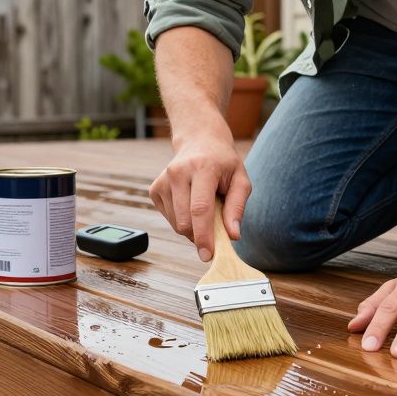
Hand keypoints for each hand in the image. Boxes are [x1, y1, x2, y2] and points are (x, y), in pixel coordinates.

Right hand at [148, 123, 250, 261]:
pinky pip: (169, 219)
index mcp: (202, 168)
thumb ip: (238, 208)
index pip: (200, 209)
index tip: (208, 255)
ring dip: (192, 228)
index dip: (204, 236)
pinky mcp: (155, 189)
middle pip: (185, 221)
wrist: (199, 140)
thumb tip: (232, 235)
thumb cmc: (223, 163)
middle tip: (215, 231)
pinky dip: (182, 220)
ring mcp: (163, 180)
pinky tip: (190, 204)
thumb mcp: (240, 180)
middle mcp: (178, 172)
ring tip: (204, 209)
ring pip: (176, 224)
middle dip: (200, 236)